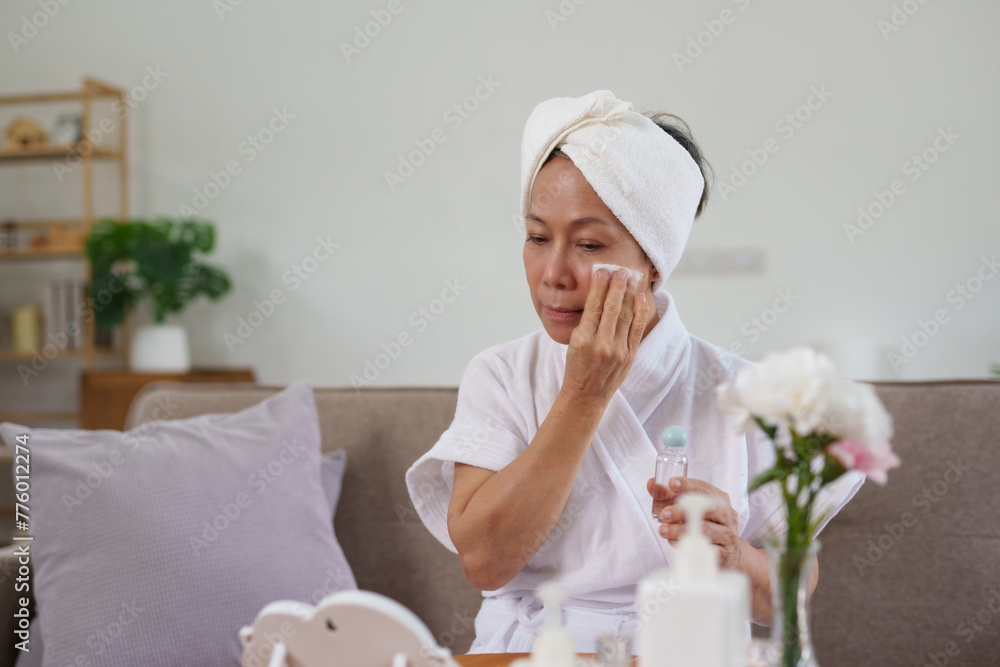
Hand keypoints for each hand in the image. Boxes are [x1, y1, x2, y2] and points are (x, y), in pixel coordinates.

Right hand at [561, 268, 651, 406]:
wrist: (586, 396)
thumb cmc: (577, 367)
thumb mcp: (573, 344)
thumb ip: (586, 323)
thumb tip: (598, 297)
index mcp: (582, 340)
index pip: (593, 307)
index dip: (599, 287)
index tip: (602, 271)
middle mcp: (601, 344)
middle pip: (612, 308)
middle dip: (617, 286)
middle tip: (620, 269)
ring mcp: (617, 351)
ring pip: (626, 315)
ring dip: (629, 294)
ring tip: (631, 278)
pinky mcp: (629, 356)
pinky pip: (637, 329)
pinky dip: (640, 312)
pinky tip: (641, 298)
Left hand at [645, 476, 743, 568]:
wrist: (727, 552)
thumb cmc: (704, 524)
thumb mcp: (687, 508)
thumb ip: (668, 495)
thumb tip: (651, 484)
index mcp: (718, 499)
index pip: (704, 488)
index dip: (688, 485)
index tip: (672, 483)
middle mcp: (726, 515)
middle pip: (706, 509)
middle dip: (683, 510)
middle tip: (665, 514)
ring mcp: (727, 534)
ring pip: (705, 530)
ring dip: (680, 530)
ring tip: (663, 530)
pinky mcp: (725, 553)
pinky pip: (706, 549)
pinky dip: (688, 545)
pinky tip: (674, 543)